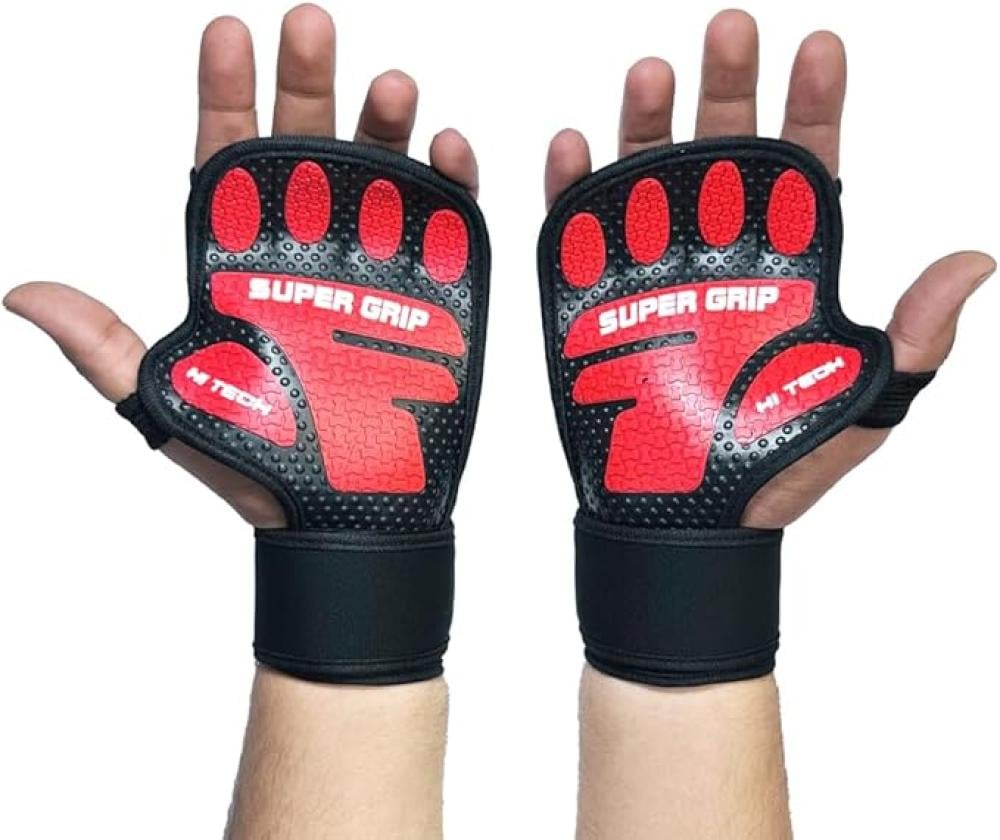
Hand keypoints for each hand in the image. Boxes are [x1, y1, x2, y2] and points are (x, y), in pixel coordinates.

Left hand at [3, 4, 478, 529]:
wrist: (343, 515)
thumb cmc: (259, 464)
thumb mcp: (169, 402)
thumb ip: (106, 346)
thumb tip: (22, 293)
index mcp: (240, 262)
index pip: (227, 159)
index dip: (225, 94)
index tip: (228, 33)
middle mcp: (305, 252)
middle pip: (305, 147)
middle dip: (308, 81)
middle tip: (312, 24)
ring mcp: (369, 269)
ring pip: (378, 174)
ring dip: (385, 124)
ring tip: (392, 84)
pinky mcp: (428, 296)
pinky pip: (442, 227)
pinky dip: (450, 185)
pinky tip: (447, 150)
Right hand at [543, 9, 993, 529]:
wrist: (688, 520)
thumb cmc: (775, 466)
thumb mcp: (864, 402)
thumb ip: (916, 335)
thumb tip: (974, 260)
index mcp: (787, 267)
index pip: (805, 165)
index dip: (813, 104)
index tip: (818, 48)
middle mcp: (720, 255)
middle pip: (725, 149)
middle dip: (728, 84)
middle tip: (730, 28)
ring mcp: (653, 273)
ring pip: (648, 175)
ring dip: (646, 120)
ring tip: (652, 71)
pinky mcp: (592, 302)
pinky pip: (576, 233)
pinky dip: (570, 188)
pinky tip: (574, 145)